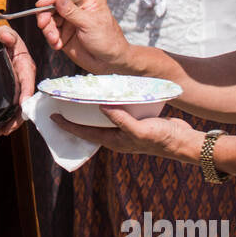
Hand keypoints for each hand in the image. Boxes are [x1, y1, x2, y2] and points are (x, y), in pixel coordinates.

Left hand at [0, 22, 34, 138]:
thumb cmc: (4, 36)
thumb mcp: (5, 33)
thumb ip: (6, 35)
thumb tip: (7, 37)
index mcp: (25, 66)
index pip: (27, 82)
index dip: (25, 95)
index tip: (22, 107)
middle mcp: (23, 80)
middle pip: (22, 103)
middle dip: (15, 119)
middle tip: (5, 131)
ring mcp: (16, 88)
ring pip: (15, 110)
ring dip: (6, 125)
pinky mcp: (9, 93)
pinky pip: (8, 109)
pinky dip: (1, 121)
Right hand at [35, 0, 130, 73]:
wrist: (110, 63)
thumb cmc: (108, 40)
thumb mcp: (90, 24)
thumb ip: (72, 11)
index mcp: (88, 2)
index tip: (39, 5)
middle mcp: (77, 10)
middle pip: (54, 8)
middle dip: (47, 17)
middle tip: (44, 26)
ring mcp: (70, 23)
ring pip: (50, 22)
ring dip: (49, 31)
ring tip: (55, 40)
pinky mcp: (65, 36)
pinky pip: (52, 34)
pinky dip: (51, 40)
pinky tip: (58, 45)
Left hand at [57, 106, 200, 161]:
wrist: (183, 141)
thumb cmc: (161, 139)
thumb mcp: (139, 129)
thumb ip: (120, 119)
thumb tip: (101, 107)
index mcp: (114, 141)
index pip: (84, 132)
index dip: (67, 125)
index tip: (52, 117)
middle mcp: (117, 136)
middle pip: (90, 127)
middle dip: (75, 118)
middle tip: (61, 105)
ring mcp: (126, 130)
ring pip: (102, 120)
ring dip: (91, 110)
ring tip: (79, 99)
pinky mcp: (135, 122)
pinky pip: (116, 113)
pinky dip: (108, 105)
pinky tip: (107, 95)